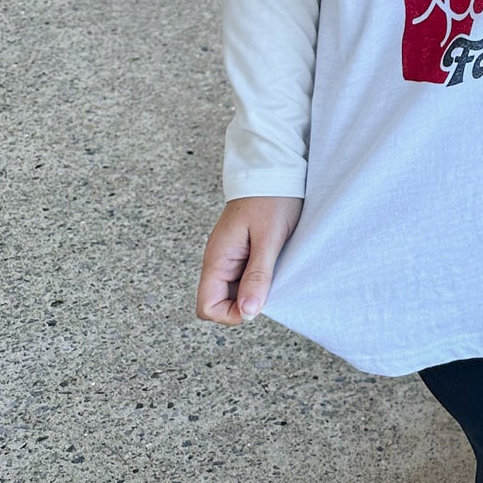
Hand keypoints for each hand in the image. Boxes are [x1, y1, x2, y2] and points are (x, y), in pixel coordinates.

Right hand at [196, 195, 302, 325]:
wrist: (275, 169)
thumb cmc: (271, 197)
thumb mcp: (269, 238)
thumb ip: (257, 275)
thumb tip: (247, 313)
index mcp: (217, 258)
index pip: (207, 306)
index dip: (230, 314)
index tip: (256, 303)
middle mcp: (219, 260)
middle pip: (219, 301)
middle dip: (243, 304)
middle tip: (269, 285)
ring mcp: (229, 255)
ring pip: (233, 290)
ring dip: (252, 291)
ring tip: (273, 273)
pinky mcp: (241, 250)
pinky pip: (244, 276)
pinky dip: (258, 278)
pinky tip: (274, 266)